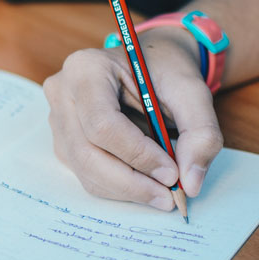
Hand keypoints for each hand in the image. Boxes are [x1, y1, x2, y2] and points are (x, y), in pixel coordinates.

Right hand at [42, 28, 222, 209]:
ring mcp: (58, 119)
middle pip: (87, 154)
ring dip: (127, 189)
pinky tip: (145, 179)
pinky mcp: (64, 141)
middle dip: (132, 182)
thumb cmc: (166, 71)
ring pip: (86, 171)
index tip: (172, 172)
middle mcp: (62, 93)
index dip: (137, 155)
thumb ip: (200, 132)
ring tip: (162, 190)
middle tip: (170, 196)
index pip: (102, 124)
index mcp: (85, 68)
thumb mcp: (193, 91)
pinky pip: (87, 175)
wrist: (151, 63)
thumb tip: (190, 183)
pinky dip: (119, 187)